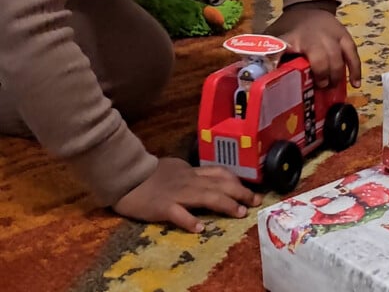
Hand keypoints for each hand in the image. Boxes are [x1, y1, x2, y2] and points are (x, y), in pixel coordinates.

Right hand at [113, 158, 261, 232]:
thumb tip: (209, 178)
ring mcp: (176, 194)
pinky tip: (200, 229)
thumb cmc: (149, 173)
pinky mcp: (162, 206)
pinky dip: (189, 221)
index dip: (238, 182)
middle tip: (255, 203)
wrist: (125, 176)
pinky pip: (178, 214)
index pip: (220, 174)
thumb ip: (192, 174)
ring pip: (206, 196)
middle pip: (220, 185)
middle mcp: (189, 181)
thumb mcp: (176, 168)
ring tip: (239, 213)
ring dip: (225, 204)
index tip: (252, 192)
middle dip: (240, 193)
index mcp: (192, 172)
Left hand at [266, 1, 361, 88]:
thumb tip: (259, 76)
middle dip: (320, 75)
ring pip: (337, 56)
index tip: (278, 77)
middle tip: (319, 89)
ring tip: (331, 88)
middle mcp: (313, 35)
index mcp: (291, 37)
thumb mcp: (273, 37)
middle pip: (319, 57)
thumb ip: (267, 54)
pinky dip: (354, 69)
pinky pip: (352, 53)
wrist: (308, 6)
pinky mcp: (344, 35)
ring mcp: (331, 35)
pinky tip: (354, 84)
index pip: (283, 50)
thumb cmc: (290, 28)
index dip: (279, 62)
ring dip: (336, 75)